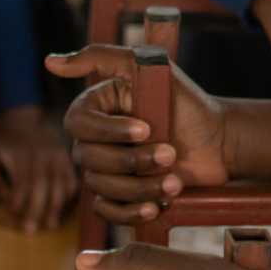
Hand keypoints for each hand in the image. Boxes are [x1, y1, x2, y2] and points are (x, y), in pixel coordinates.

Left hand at [0, 106, 77, 233]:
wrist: (24, 122)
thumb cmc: (2, 146)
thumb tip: (5, 201)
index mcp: (21, 152)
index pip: (22, 178)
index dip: (18, 199)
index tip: (13, 216)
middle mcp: (42, 152)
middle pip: (42, 184)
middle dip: (37, 209)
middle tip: (30, 230)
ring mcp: (58, 155)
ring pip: (60, 182)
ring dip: (56, 206)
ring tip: (50, 225)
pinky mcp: (68, 159)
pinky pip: (72, 179)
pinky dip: (69, 196)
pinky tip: (62, 211)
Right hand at [45, 45, 227, 224]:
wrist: (219, 140)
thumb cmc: (187, 102)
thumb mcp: (150, 67)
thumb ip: (101, 57)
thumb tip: (51, 62)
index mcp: (97, 108)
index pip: (78, 123)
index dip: (110, 131)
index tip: (146, 128)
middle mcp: (96, 139)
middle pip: (90, 159)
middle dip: (134, 160)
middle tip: (170, 154)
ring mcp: (106, 169)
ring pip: (102, 187)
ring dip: (141, 187)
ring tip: (174, 181)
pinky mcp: (120, 194)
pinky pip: (108, 211)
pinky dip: (131, 212)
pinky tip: (156, 206)